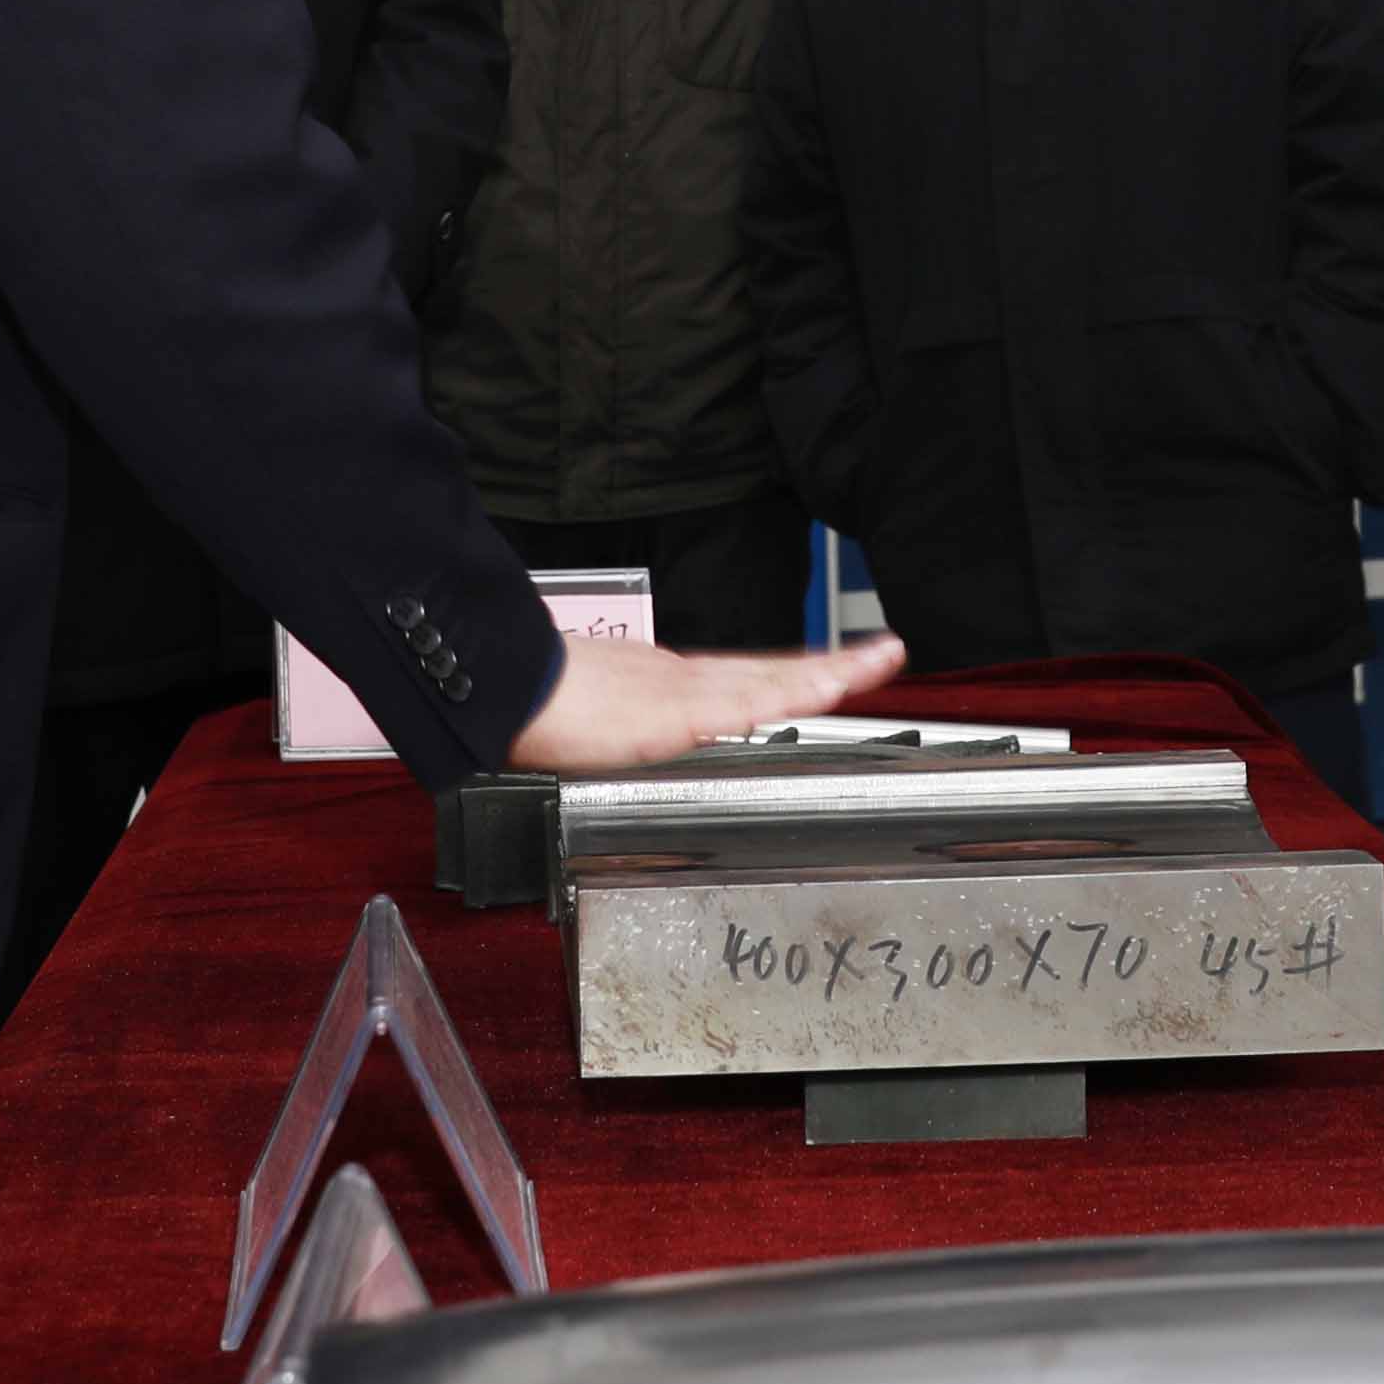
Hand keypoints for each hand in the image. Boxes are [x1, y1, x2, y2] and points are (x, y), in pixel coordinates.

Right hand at [507, 627, 911, 772]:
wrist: (497, 687)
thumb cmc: (535, 704)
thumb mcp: (601, 716)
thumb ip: (634, 723)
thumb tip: (639, 732)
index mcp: (672, 684)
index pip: (753, 676)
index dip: (801, 670)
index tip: (844, 663)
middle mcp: (685, 681)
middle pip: (772, 672)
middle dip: (832, 665)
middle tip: (886, 652)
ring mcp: (677, 694)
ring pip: (764, 682)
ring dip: (821, 676)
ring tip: (870, 663)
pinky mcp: (663, 713)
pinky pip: (731, 706)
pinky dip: (773, 697)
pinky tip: (809, 691)